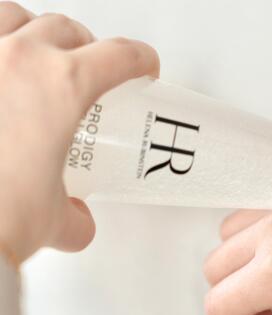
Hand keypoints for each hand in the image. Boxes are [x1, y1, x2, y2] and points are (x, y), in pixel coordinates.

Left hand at [0, 2, 159, 263]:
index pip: (119, 56)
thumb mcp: (51, 221)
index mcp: (62, 87)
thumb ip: (73, 218)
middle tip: (89, 72)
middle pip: (65, 29)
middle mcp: (17, 60)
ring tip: (31, 53)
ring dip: (30, 29)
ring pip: (11, 15)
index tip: (142, 69)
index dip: (141, 60)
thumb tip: (75, 219)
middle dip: (87, 47)